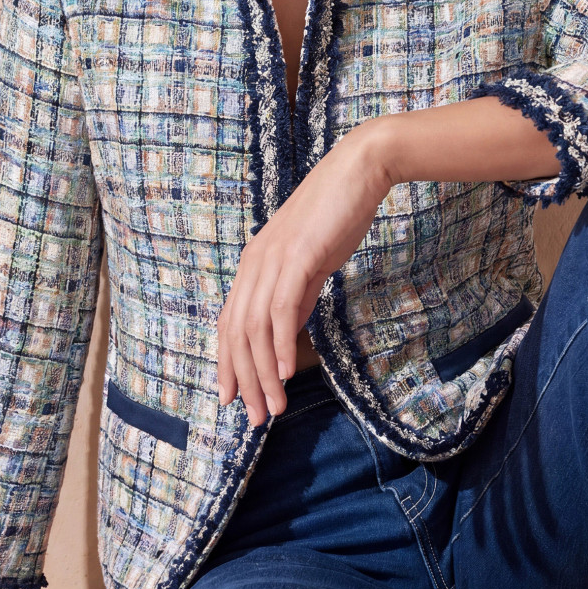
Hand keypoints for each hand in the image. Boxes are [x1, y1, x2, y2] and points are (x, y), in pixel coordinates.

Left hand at [217, 121, 391, 426]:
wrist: (358, 171)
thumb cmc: (336, 214)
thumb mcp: (310, 261)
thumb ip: (296, 295)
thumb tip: (288, 331)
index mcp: (254, 264)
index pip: (230, 323)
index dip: (229, 363)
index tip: (235, 398)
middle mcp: (254, 263)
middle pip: (237, 333)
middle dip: (244, 379)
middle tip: (256, 417)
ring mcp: (273, 260)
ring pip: (256, 329)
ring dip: (263, 373)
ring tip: (273, 406)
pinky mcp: (297, 258)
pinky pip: (281, 310)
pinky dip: (281, 344)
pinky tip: (287, 371)